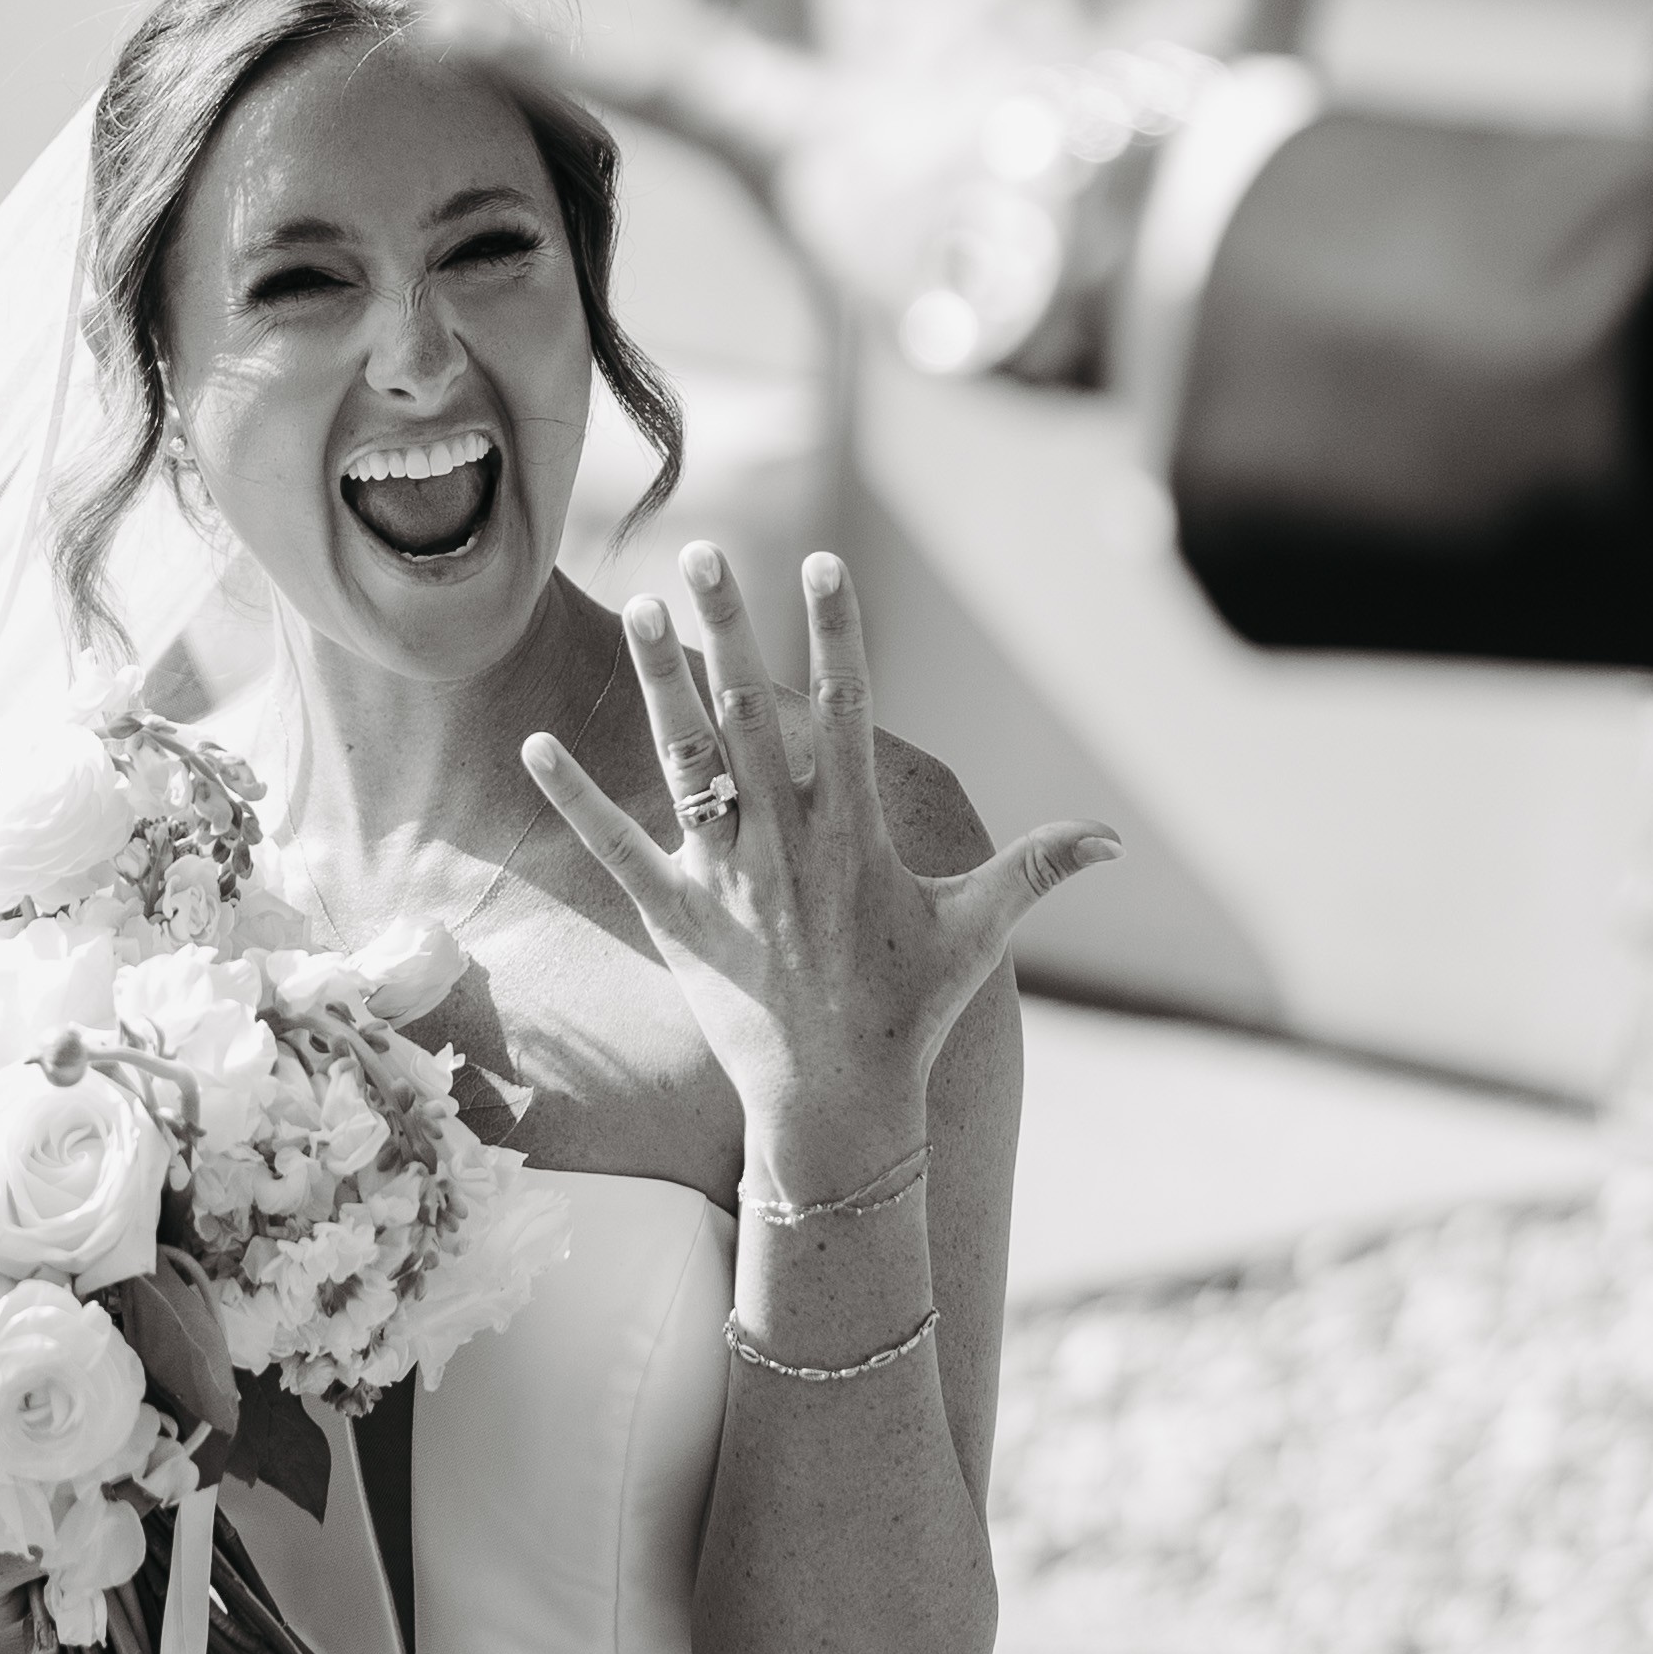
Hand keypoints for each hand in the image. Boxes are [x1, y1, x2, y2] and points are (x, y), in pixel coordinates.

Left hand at [525, 541, 1110, 1161]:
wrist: (836, 1103)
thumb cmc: (908, 1010)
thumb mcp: (978, 932)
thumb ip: (1038, 868)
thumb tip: (1117, 837)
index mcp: (853, 830)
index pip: (845, 706)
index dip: (833, 632)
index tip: (821, 562)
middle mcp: (785, 841)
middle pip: (749, 711)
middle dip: (726, 625)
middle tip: (701, 550)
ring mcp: (725, 877)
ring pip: (685, 761)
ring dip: (657, 682)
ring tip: (637, 607)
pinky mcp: (674, 917)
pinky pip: (617, 848)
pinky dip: (575, 798)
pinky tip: (535, 744)